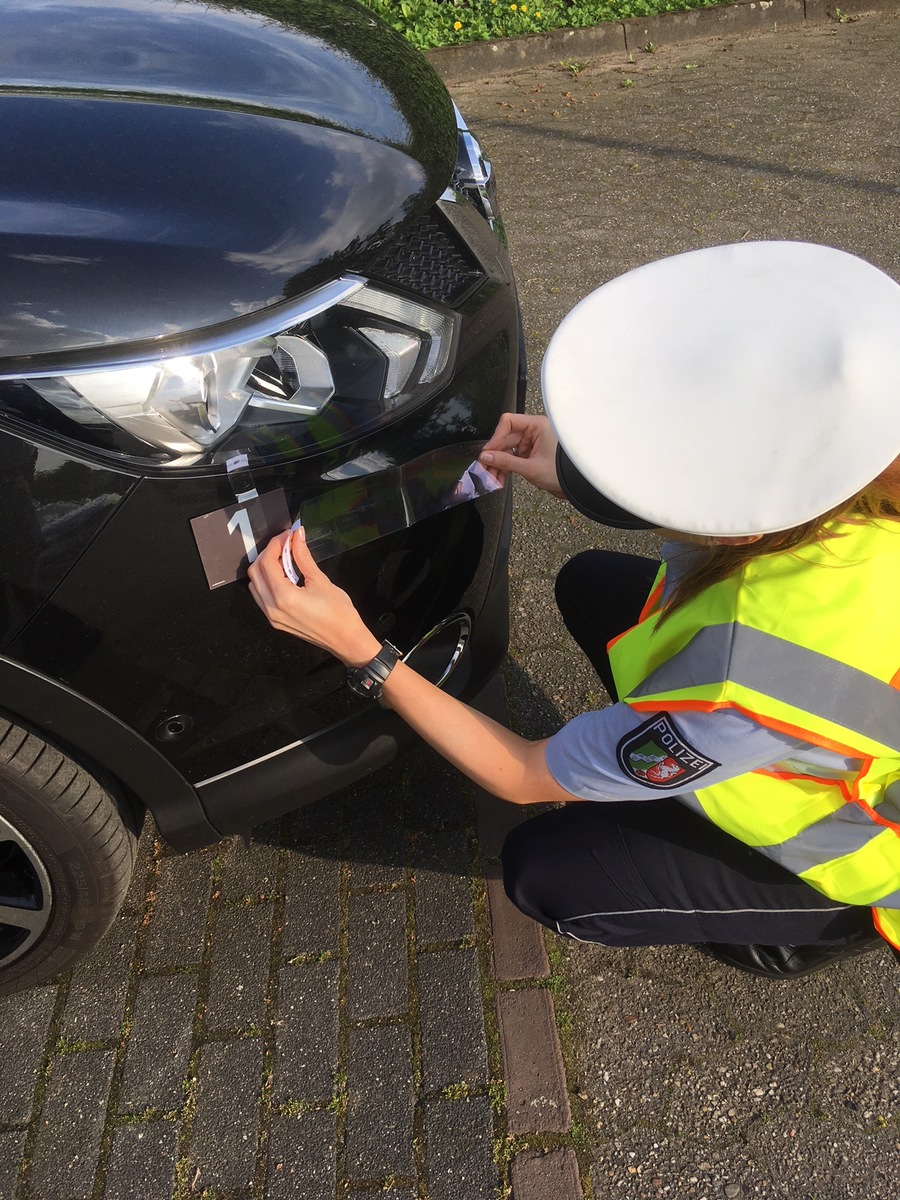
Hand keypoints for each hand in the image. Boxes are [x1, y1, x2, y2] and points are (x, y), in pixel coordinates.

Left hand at [247, 526, 380, 667]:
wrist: (346, 640)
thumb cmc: (339, 613)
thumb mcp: (321, 580)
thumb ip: (303, 557)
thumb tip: (297, 536)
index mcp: (283, 597)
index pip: (267, 562)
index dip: (275, 544)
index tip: (288, 535)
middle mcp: (272, 607)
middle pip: (255, 572)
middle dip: (268, 554)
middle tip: (286, 545)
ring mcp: (271, 616)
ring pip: (255, 584)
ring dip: (265, 567)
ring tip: (285, 559)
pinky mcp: (275, 620)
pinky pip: (261, 596)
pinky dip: (267, 581)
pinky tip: (284, 575)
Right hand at [478, 413, 563, 497]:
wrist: (576, 485)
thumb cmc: (561, 472)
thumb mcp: (530, 468)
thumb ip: (506, 462)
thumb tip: (486, 457)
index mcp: (537, 426)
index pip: (508, 422)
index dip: (496, 437)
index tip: (487, 452)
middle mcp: (533, 432)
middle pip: (505, 439)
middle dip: (494, 456)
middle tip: (483, 469)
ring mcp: (531, 444)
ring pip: (507, 451)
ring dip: (498, 465)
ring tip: (491, 479)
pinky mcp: (530, 455)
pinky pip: (512, 459)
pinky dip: (505, 468)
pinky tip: (499, 479)